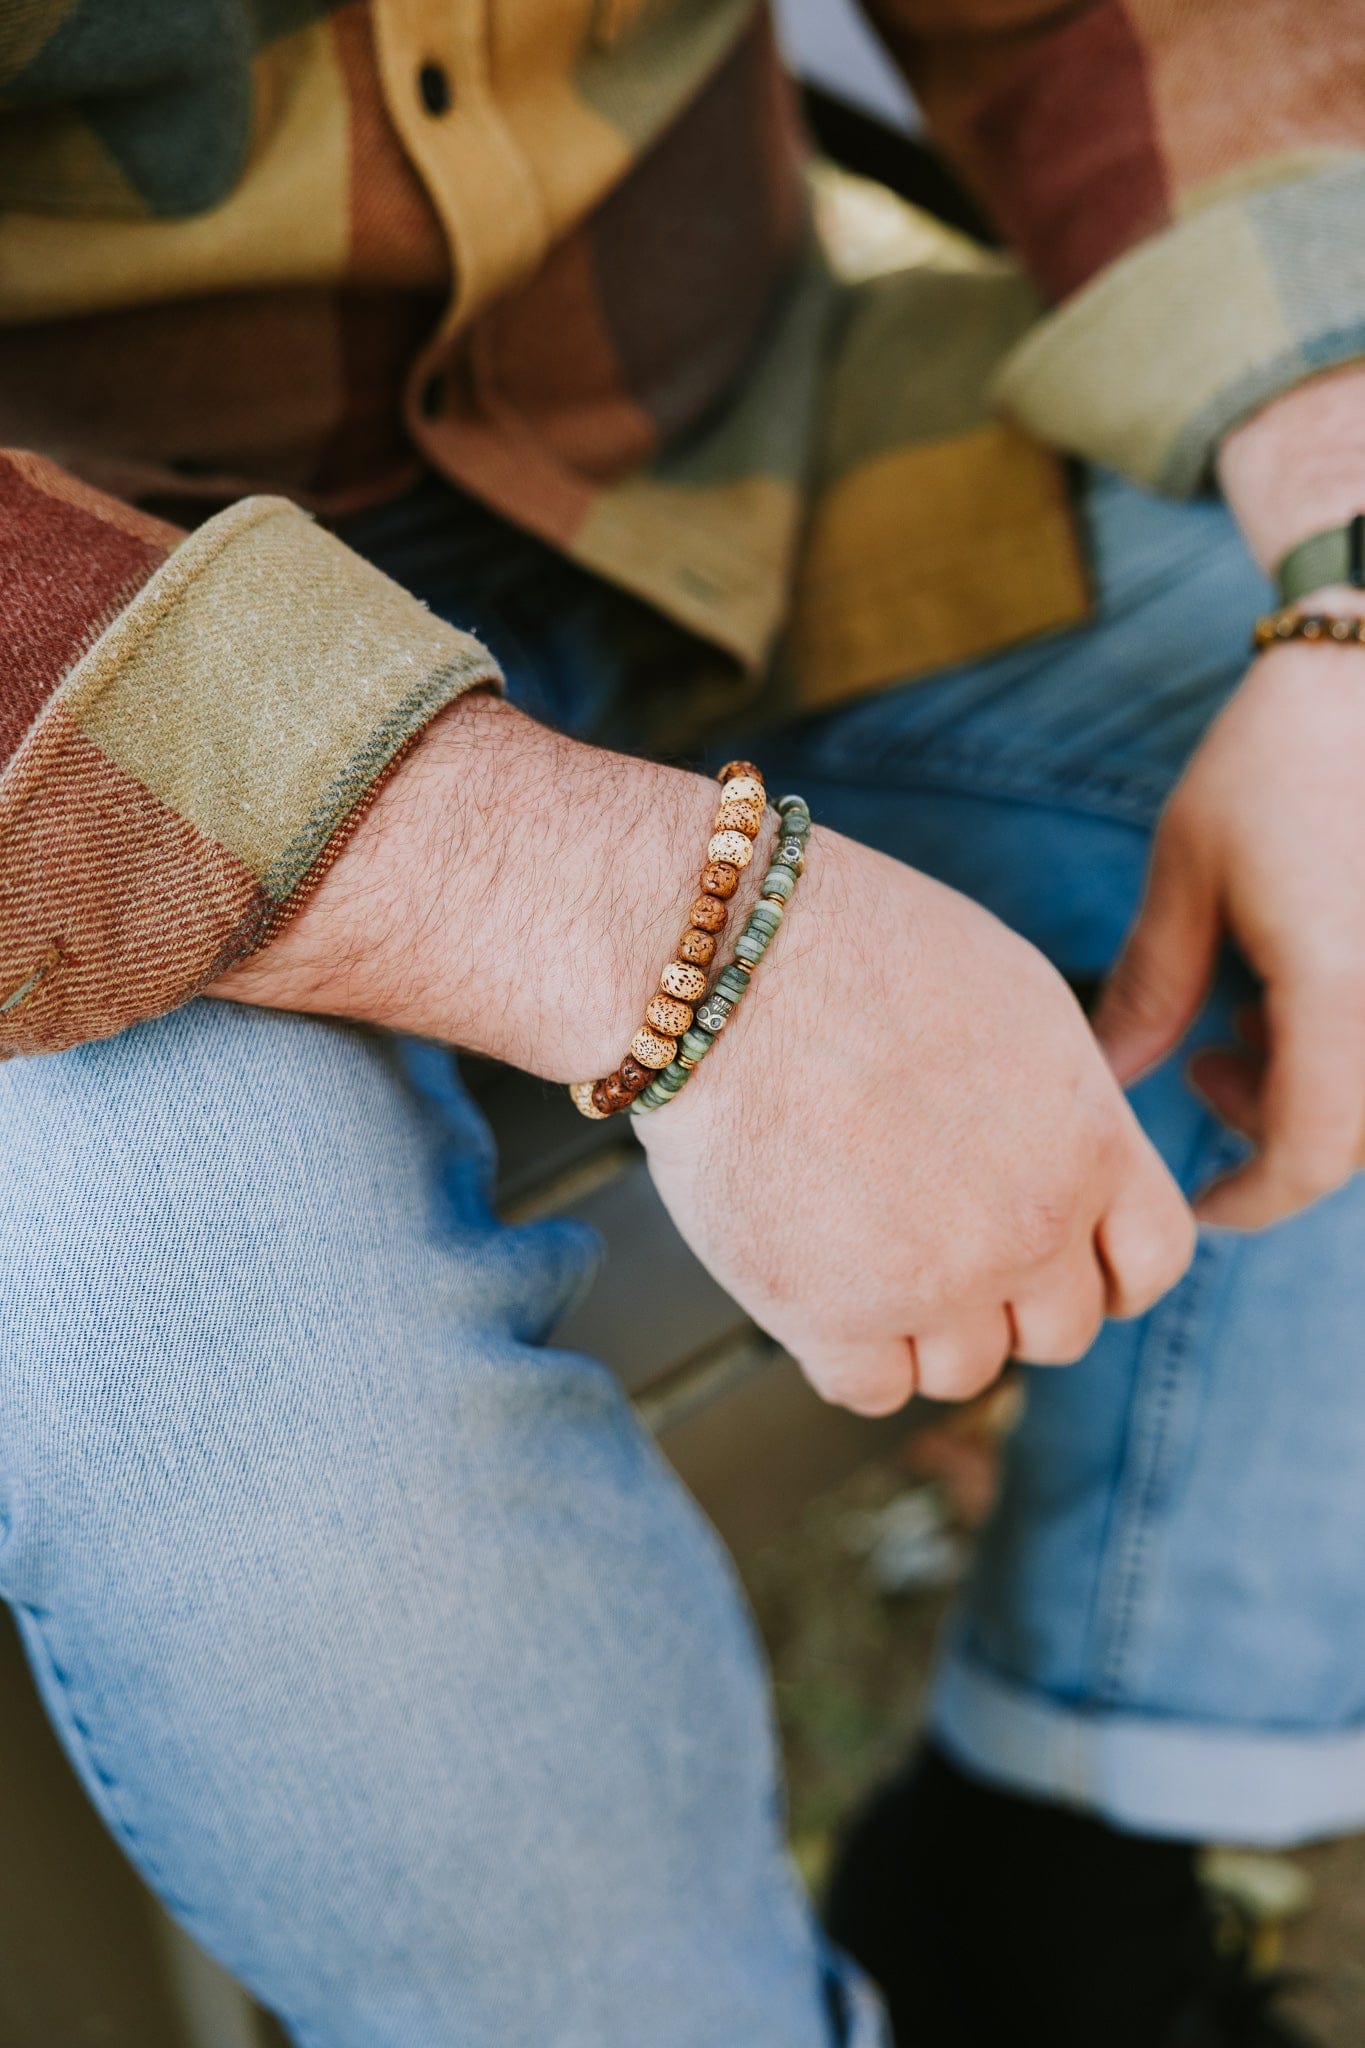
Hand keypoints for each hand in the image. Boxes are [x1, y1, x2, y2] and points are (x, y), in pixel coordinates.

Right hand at [637, 828, 1193, 1414]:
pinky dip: (850, 1354)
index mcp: (1088, 1142)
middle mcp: (1029, 1227)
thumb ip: (1068, 1104)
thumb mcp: (1017, 1001)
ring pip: (966, 1372)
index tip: (1060, 1256)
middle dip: (1009, 1298)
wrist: (729, 968)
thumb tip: (1079, 1164)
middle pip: (1059, 1331)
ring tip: (864, 1248)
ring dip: (925, 1330)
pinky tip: (819, 1285)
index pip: (1153, 1261)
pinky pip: (872, 1390)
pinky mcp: (833, 1319)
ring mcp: (935, 1284)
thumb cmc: (856, 951)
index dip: (1106, 1267)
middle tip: (938, 1240)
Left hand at [1095, 630, 1364, 1226]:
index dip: (1254, 1199)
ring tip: (1248, 1021)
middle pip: (1360, 1139)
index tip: (1201, 1205)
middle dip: (1278, 1133)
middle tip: (1207, 1066)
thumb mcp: (1187, 874)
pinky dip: (1350, 1050)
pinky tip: (1302, 990)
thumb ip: (1147, 990)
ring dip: (1319, 1092)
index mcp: (1341, 985)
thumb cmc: (1273, 762)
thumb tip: (1103, 1084)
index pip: (1312, 1155)